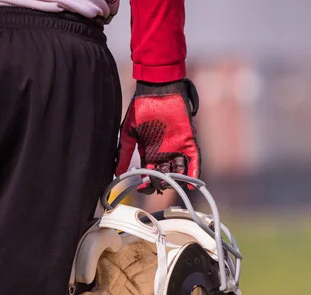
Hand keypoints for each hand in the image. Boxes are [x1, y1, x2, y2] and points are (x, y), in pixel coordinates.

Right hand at [115, 78, 200, 193]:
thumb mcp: (128, 132)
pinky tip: (192, 181)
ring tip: (174, 185)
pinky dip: (194, 171)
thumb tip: (116, 173)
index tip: (143, 187)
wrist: (158, 91)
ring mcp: (177, 148)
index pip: (149, 172)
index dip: (147, 182)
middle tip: (159, 185)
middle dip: (162, 182)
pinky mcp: (189, 141)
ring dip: (178, 179)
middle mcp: (163, 153)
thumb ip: (123, 153)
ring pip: (180, 170)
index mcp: (149, 152)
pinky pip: (194, 159)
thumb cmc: (141, 109)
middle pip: (165, 174)